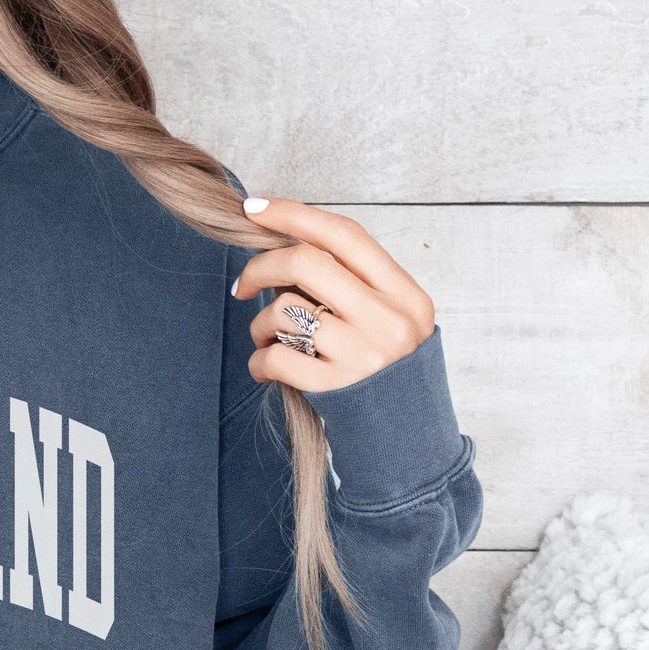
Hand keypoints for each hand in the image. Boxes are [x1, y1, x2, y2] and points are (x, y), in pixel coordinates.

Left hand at [228, 196, 436, 392]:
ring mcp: (364, 355)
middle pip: (307, 263)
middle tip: (243, 285)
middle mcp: (388, 319)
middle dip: (262, 267)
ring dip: (260, 323)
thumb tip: (287, 251)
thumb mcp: (391, 321)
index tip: (255, 208)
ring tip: (266, 338)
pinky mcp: (336, 389)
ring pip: (284, 312)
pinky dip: (259, 360)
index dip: (295, 215)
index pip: (344, 235)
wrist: (406, 441)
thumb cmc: (387, 374)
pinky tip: (266, 368)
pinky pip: (275, 357)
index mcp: (404, 294)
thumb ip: (354, 287)